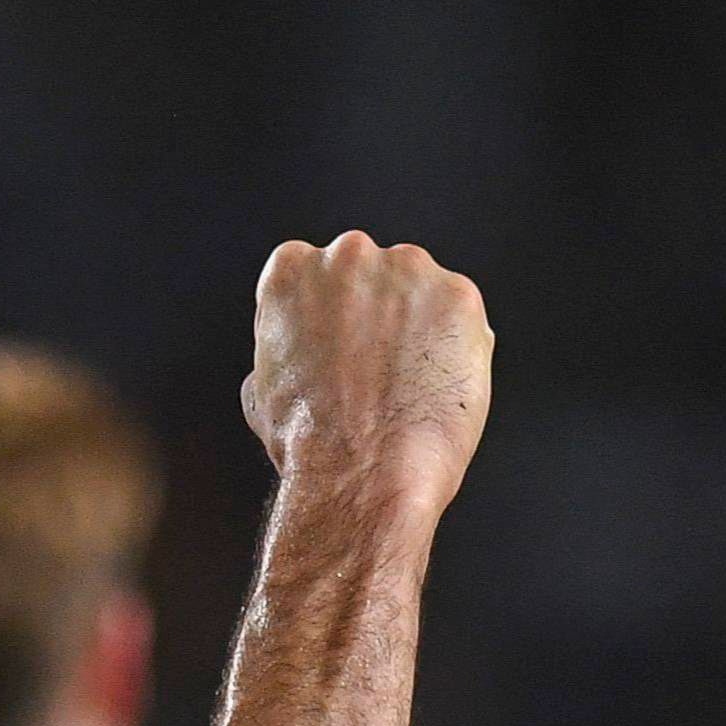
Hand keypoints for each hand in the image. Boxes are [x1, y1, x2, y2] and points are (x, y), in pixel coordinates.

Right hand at [240, 232, 493, 517]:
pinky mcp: (458, 295)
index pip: (313, 273)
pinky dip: (457, 349)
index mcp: (292, 269)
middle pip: (372, 274)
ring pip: (421, 291)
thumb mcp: (262, 389)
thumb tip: (296, 355)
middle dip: (377, 315)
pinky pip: (462, 318)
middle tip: (375, 372)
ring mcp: (408, 270)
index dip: (328, 317)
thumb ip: (284, 348)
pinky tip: (434, 388)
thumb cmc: (308, 443)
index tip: (336, 348)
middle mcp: (348, 254)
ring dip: (419, 328)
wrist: (361, 470)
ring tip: (405, 387)